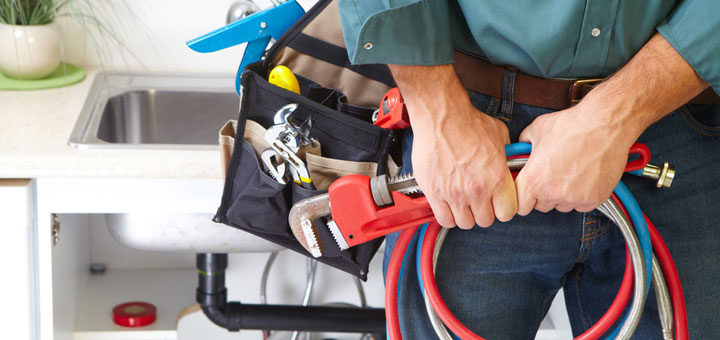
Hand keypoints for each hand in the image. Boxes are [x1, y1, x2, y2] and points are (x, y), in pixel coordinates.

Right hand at [411, 102, 516, 227]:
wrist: (441, 117)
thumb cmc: (467, 122)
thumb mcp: (499, 135)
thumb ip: (506, 155)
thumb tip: (509, 161)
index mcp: (497, 178)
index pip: (507, 213)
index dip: (503, 209)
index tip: (498, 204)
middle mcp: (477, 190)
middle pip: (486, 221)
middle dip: (484, 212)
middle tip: (479, 202)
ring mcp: (455, 194)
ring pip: (465, 223)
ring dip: (465, 215)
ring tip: (463, 203)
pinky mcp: (435, 193)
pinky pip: (444, 219)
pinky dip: (447, 216)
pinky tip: (448, 205)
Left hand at [514, 33, 708, 214]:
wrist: (604, 124)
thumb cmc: (571, 125)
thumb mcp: (537, 129)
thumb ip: (524, 144)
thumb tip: (521, 148)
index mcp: (533, 180)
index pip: (520, 206)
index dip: (523, 197)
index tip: (528, 191)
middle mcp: (552, 193)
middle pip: (541, 206)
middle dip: (543, 194)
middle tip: (552, 175)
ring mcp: (574, 199)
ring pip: (562, 206)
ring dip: (563, 195)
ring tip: (570, 172)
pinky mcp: (594, 199)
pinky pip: (582, 205)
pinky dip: (582, 196)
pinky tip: (585, 177)